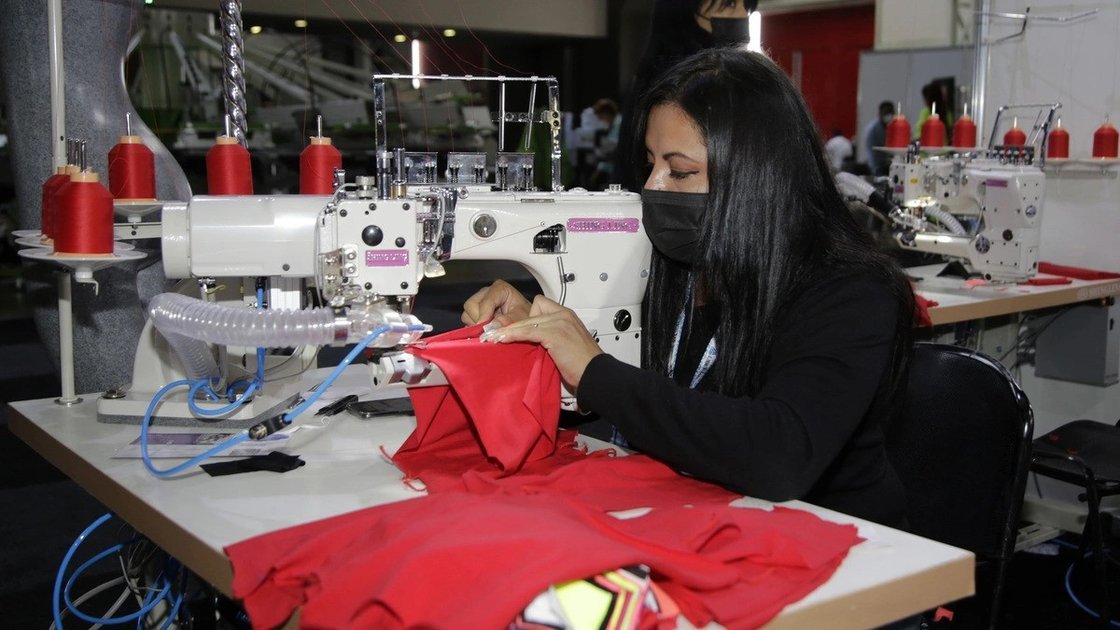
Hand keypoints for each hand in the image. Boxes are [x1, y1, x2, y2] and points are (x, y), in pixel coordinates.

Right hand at [461, 280, 531, 326]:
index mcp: (500, 288)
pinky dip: (475, 329)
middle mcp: (487, 293)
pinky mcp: (474, 313)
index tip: (485, 328)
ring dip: (477, 325)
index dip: (484, 315)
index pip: (485, 301)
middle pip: (471, 306)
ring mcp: (479, 302)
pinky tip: (488, 330)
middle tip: (492, 329)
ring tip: (493, 329)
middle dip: (480, 320)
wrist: (526, 323)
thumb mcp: (520, 319)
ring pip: (467, 314)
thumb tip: (491, 327)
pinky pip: (467, 322)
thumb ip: (507, 321)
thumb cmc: (525, 317)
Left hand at [481, 295, 602, 390]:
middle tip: (494, 333)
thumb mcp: (566, 345)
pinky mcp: (554, 334)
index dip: (527, 317)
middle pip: (530, 312)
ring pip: (526, 321)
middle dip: (512, 324)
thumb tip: (531, 343)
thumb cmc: (583, 366)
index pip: (540, 305)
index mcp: (567, 315)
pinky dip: (512, 335)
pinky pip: (527, 331)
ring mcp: (559, 322)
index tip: (517, 331)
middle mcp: (563, 315)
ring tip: (491, 337)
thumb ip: (551, 338)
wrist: (596, 374)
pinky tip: (500, 340)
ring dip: (507, 330)